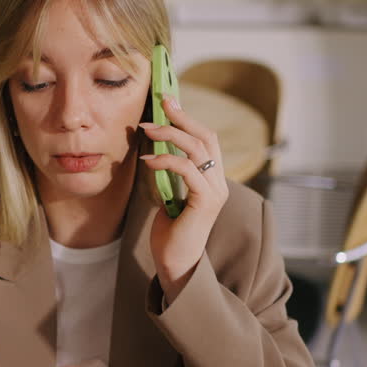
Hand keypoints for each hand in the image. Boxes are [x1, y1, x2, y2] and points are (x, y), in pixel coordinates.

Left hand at [139, 96, 228, 304]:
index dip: (189, 118)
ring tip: (146, 128)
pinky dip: (166, 159)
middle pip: (206, 137)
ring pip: (198, 148)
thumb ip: (170, 174)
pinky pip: (187, 169)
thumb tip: (156, 148)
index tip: (169, 101)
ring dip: (170, 134)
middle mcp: (219, 182)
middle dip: (183, 117)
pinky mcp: (206, 202)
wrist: (174, 264)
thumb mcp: (169, 195)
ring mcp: (215, 192)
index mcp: (212, 179)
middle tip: (161, 102)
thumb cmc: (170, 233)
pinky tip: (148, 159)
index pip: (206, 139)